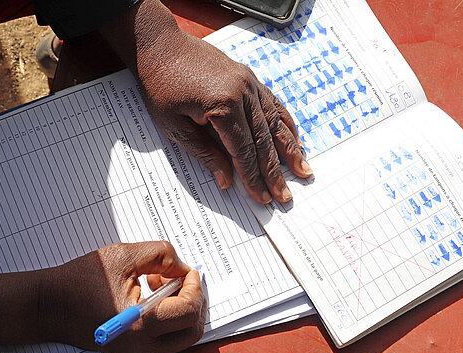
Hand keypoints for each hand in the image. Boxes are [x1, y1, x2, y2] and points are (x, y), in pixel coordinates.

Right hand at [0, 242, 204, 352]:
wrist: (51, 306)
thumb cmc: (79, 282)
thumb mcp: (123, 255)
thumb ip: (162, 256)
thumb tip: (184, 269)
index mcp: (141, 323)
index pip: (189, 311)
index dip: (195, 287)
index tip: (189, 272)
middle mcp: (142, 346)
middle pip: (192, 330)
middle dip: (194, 301)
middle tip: (181, 279)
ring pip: (182, 337)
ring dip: (181, 310)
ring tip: (159, 285)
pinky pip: (165, 339)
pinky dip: (168, 319)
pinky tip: (150, 296)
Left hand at [100, 0, 312, 203]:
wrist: (160, 45)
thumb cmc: (160, 86)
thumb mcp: (174, 126)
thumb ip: (204, 153)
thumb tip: (226, 181)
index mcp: (222, 105)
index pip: (243, 151)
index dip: (253, 177)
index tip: (262, 198)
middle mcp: (242, 92)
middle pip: (263, 140)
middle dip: (274, 171)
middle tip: (285, 196)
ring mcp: (248, 82)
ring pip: (274, 122)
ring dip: (290, 149)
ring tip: (303, 171)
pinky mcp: (248, 77)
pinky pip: (272, 103)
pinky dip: (285, 123)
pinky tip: (294, 140)